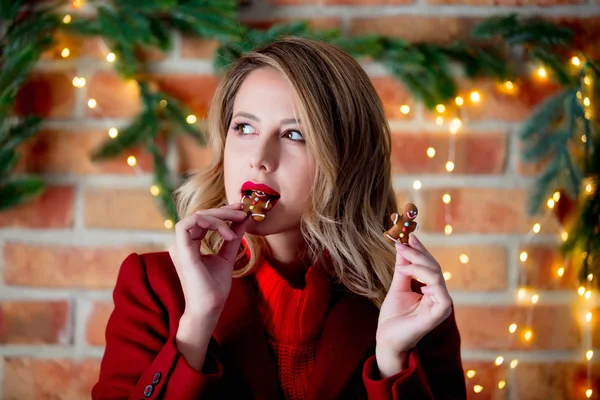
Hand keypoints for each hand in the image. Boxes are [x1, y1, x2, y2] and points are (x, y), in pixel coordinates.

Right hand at [168, 203, 249, 321]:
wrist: (210, 307)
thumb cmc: (216, 287)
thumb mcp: (228, 255)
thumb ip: (233, 237)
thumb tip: (243, 219)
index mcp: (190, 244)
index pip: (203, 219)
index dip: (222, 211)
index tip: (241, 211)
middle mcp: (182, 243)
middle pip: (200, 214)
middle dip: (223, 211)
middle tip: (241, 213)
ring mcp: (180, 246)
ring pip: (195, 216)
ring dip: (218, 216)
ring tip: (236, 225)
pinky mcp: (182, 250)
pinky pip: (189, 224)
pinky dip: (210, 223)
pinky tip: (227, 233)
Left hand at [376, 234, 452, 355]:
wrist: (387, 338)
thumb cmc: (393, 316)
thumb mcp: (397, 286)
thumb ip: (403, 268)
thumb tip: (403, 246)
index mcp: (432, 291)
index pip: (429, 266)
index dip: (420, 250)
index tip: (409, 236)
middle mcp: (440, 296)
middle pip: (434, 267)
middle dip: (418, 252)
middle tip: (403, 242)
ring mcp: (442, 304)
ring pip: (436, 275)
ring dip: (418, 262)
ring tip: (401, 259)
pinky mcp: (440, 312)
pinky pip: (438, 288)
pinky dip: (424, 277)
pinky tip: (409, 274)